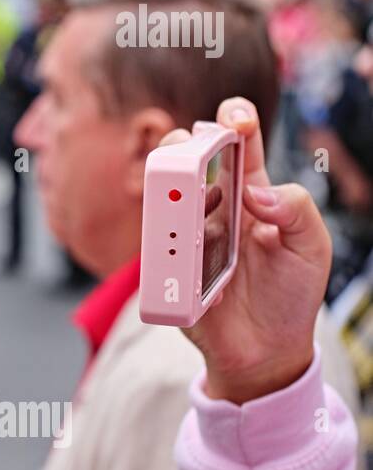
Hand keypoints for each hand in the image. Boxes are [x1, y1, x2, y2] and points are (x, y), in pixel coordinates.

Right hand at [165, 98, 331, 404]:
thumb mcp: (312, 247)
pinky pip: (156, 246)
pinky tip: (192, 261)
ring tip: (191, 201)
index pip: (238, 145)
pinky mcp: (166, 266)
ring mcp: (185, 235)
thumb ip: (295, 209)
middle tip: (191, 147)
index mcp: (250, 194)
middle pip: (186, 159)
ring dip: (170, 190)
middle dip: (183, 142)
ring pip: (162, 195)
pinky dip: (170, 249)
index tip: (237, 119)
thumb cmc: (290, 294)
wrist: (265, 350)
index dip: (234, 121)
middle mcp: (213, 208)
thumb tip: (255, 194)